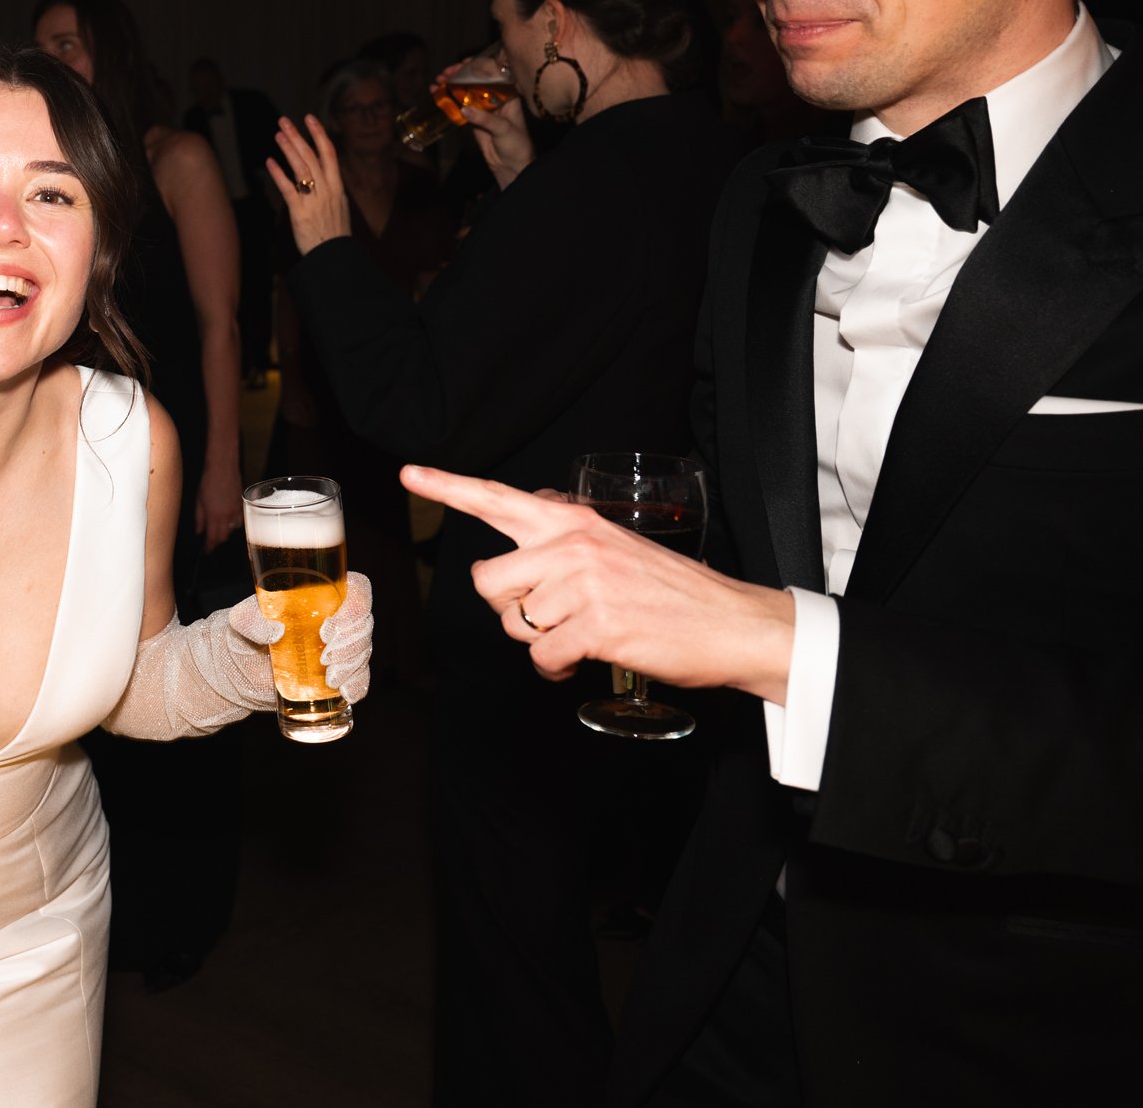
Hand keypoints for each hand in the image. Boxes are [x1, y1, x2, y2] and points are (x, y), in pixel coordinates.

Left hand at [194, 460, 241, 550]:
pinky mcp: (242, 505)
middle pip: (224, 537)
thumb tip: (199, 531)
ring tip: (219, 527)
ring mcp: (236, 511)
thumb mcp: (198, 501)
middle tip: (211, 540)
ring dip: (226, 531)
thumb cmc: (208, 481)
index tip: (207, 550)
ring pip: (233, 529)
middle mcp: (226, 516)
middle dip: (217, 541)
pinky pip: (240, 520)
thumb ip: (198, 519)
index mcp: (213, 516)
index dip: (209, 547)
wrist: (223, 467)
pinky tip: (229, 518)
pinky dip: (234, 523)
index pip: (213, 538)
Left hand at [224, 568, 373, 700]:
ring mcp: (341, 647)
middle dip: (350, 644)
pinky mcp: (340, 673)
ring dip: (352, 666)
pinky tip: (345, 693)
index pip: (358, 590)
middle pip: (364, 624)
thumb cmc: (244, 633)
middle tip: (324, 659)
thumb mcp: (239, 620)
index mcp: (321, 595)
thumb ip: (250, 620)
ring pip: (364, 651)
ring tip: (328, 679)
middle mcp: (337, 618)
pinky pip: (361, 678)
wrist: (241, 668)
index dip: (354, 608)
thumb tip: (276, 631)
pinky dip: (357, 685)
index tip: (327, 630)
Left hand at [264, 115, 349, 254]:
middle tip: (284, 121)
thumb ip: (331, 189)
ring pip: (301, 168)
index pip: (329, 153)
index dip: (319, 134)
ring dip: (288, 149)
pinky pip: (288, 189)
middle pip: (312, 156)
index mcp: (337, 187)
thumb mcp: (340, 207)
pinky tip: (270, 162)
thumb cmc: (335, 234)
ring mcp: (314, 200)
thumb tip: (324, 175)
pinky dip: (279, 174)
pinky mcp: (301, 213)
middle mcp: (327, 190)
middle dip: (298, 136)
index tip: (309, 118)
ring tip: (277, 135)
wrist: (333, 257)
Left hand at [400, 466, 791, 700]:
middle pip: (487, 581)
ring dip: (538, 642)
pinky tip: (580, 660)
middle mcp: (572, 546)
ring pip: (514, 624)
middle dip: (507, 609)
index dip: (447, 486)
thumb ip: (565, 544)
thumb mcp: (614, 546)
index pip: (498, 498)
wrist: (732, 623)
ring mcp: (584, 585)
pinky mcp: (597, 627)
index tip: (409, 472)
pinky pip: (541, 657)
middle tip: (547, 617)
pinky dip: (554, 669)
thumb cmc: (671, 591)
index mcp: (573, 521)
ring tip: (576, 636)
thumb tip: (522, 557)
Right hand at [436, 56, 534, 187]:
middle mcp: (496, 96)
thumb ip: (485, 118)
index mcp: (509, 93)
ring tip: (437, 81)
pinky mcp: (473, 116)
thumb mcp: (503, 129)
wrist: (511, 165)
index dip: (477, 65)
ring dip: (451, 84)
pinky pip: (459, 103)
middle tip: (446, 73)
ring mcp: (483, 105)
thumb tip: (464, 108)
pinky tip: (435, 93)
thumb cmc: (516, 144)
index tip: (463, 63)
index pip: (493, 72)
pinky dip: (447, 98)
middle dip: (459, 74)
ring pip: (465, 89)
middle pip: (475, 78)